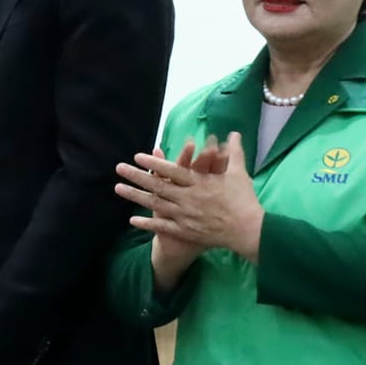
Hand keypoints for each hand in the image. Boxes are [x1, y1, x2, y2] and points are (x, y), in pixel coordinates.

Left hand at [115, 131, 264, 259]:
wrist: (248, 230)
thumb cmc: (244, 200)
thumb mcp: (239, 173)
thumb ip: (234, 152)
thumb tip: (234, 133)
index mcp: (199, 183)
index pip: (172, 171)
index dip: (154, 163)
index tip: (138, 156)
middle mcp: (188, 198)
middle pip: (157, 186)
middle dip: (136, 176)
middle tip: (118, 168)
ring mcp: (184, 216)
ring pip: (155, 205)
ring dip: (135, 196)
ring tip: (117, 188)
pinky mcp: (185, 231)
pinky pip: (162, 226)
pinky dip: (147, 223)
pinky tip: (131, 219)